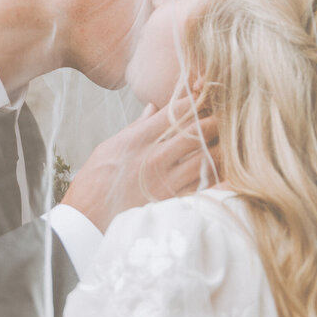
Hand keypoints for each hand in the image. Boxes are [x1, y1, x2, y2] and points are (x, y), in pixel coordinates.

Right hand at [60, 99, 218, 233]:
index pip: (179, 110)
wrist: (88, 217)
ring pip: (207, 156)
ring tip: (227, 141)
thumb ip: (137, 126)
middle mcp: (155, 156)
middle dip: (216, 120)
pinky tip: (221, 166)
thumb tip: (154, 108)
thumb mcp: (110, 145)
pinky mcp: (173, 200)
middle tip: (225, 117)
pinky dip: (216, 172)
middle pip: (199, 130)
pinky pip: (204, 183)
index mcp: (140, 138)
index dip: (197, 100)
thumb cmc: (95, 180)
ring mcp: (166, 180)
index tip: (206, 98)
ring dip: (221, 147)